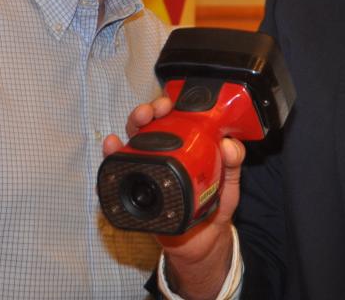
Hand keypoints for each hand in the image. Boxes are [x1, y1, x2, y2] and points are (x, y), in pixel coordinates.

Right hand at [102, 97, 245, 299]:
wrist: (203, 241)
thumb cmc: (214, 205)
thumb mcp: (230, 183)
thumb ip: (234, 163)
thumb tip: (230, 144)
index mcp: (184, 144)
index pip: (172, 116)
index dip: (167, 105)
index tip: (170, 103)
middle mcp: (162, 152)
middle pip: (148, 124)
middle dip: (146, 111)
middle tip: (152, 112)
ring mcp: (147, 169)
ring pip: (131, 142)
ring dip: (129, 129)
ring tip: (133, 124)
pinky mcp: (136, 189)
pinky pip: (120, 172)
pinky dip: (112, 158)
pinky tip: (111, 147)